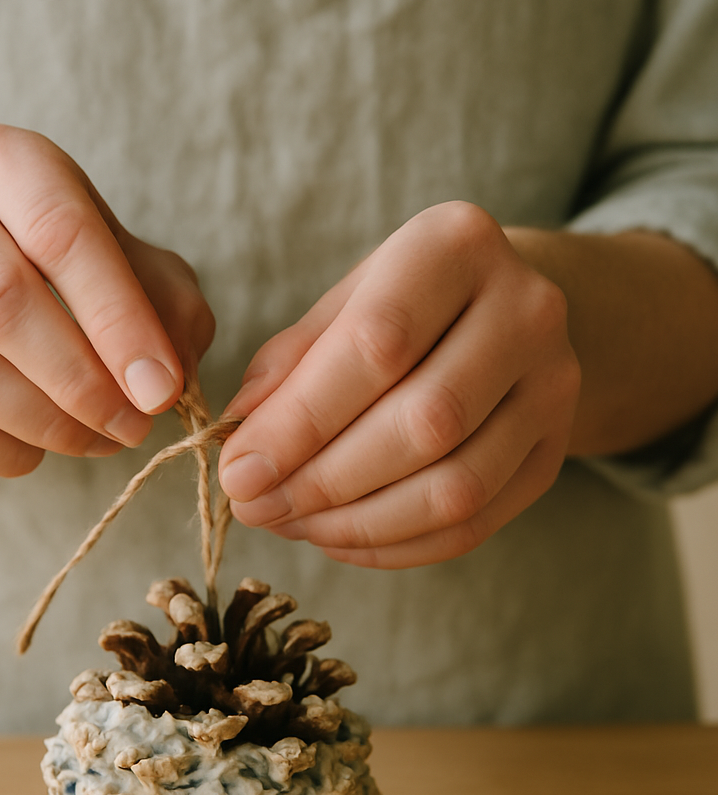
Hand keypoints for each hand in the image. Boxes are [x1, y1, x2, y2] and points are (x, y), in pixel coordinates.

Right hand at [0, 124, 213, 475]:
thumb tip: (163, 383)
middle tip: (132, 426)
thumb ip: (167, 310)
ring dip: (46, 424)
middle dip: (81, 382)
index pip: (59, 233)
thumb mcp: (135, 266)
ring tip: (97, 439)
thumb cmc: (70, 270)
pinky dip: (1, 451)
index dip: (118, 322)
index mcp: (6, 160)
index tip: (161, 390)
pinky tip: (38, 450)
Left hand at [218, 201, 579, 567]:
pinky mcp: (554, 450)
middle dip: (323, 482)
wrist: (502, 313)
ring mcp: (554, 385)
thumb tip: (242, 443)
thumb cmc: (401, 306)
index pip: (377, 346)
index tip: (239, 471)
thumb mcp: (341, 305)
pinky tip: (338, 538)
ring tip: (292, 524)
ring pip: (455, 487)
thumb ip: (290, 365)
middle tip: (256, 507)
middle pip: (424, 424)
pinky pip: (474, 525)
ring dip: (357, 523)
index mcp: (455, 247)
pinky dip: (394, 546)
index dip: (301, 423)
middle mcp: (525, 311)